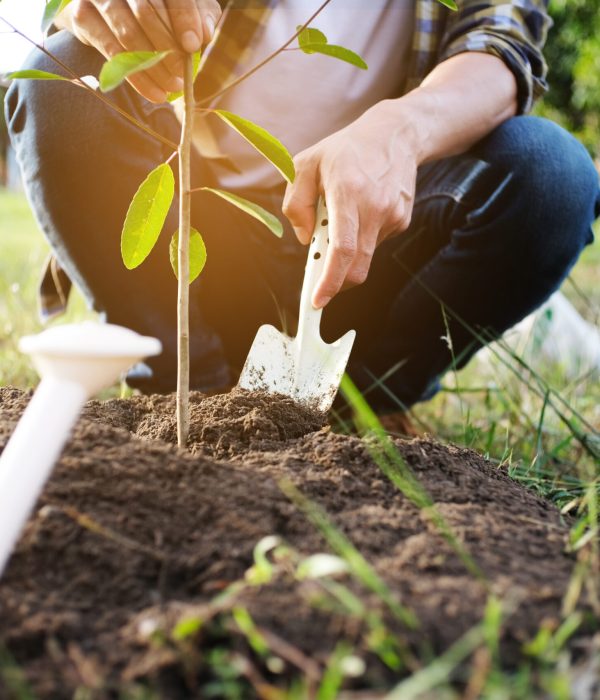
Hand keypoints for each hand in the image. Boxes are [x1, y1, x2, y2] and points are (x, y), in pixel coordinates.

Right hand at [58, 0, 221, 101]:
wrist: (114, 7)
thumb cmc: (162, 6)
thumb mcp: (187, 6)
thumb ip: (200, 15)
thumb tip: (204, 34)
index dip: (183, 18)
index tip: (193, 45)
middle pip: (146, 11)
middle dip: (167, 48)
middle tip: (182, 75)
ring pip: (128, 33)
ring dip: (153, 67)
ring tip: (172, 88)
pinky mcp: (83, 16)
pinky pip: (112, 51)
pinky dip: (136, 77)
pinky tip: (154, 93)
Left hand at [283, 99, 422, 308]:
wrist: (396, 134)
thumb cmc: (346, 149)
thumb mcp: (306, 164)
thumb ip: (295, 203)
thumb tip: (305, 238)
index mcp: (348, 193)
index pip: (342, 249)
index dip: (330, 281)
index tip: (318, 300)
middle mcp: (374, 208)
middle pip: (357, 266)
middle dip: (337, 283)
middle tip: (321, 282)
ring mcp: (392, 216)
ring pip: (364, 255)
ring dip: (348, 250)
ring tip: (343, 216)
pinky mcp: (401, 221)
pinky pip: (374, 243)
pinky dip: (361, 237)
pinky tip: (361, 210)